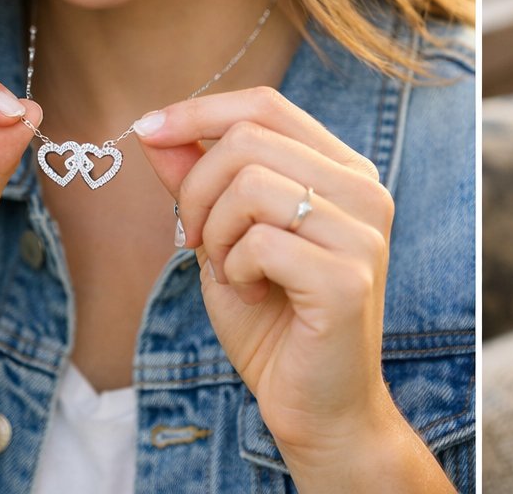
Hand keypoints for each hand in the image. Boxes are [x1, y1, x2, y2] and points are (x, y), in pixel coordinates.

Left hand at [136, 88, 401, 460]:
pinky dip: (234, 270)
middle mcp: (364, 189)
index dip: (199, 111)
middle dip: (196, 188)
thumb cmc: (274, 322)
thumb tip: (156, 129)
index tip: (147, 130)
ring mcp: (363, 231)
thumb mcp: (224, 240)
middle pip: (248, 139)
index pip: (266, 106)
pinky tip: (251, 294)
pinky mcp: (348, 276)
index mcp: (343, 170)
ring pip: (249, 184)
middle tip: (193, 239)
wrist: (318, 406)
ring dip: (215, 232)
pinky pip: (259, 241)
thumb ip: (198, 182)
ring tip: (229, 270)